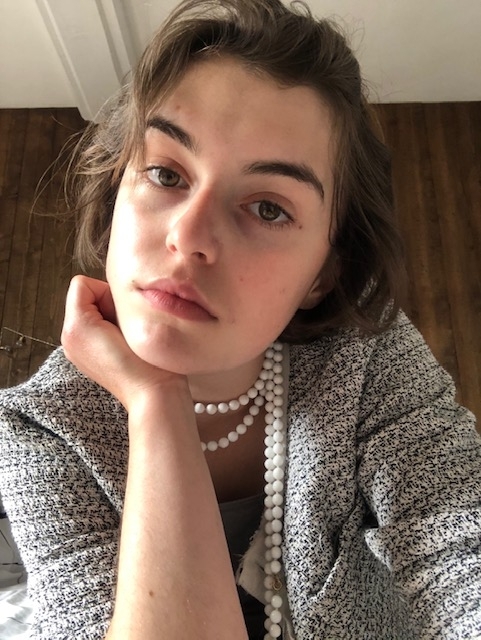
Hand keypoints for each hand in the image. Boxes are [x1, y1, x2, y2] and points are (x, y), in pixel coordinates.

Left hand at [61, 275, 187, 409]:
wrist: (153, 395)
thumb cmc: (146, 361)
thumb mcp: (127, 320)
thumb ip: (113, 298)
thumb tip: (115, 295)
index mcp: (74, 326)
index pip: (83, 284)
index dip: (107, 293)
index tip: (122, 315)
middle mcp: (69, 338)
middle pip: (85, 297)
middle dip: (107, 305)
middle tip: (125, 328)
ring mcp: (76, 349)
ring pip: (91, 312)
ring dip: (110, 317)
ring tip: (126, 337)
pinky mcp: (86, 357)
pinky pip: (94, 328)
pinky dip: (109, 330)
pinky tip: (124, 345)